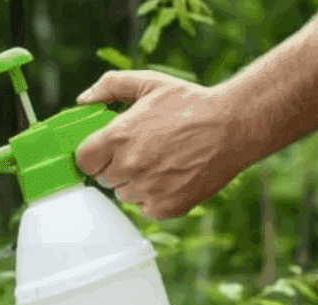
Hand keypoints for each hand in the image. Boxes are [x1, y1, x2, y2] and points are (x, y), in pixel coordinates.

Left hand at [75, 70, 252, 219]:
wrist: (234, 125)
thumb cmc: (191, 103)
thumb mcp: (149, 83)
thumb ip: (110, 86)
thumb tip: (83, 100)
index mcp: (118, 137)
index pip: (83, 160)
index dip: (94, 155)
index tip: (106, 150)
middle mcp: (129, 166)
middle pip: (103, 178)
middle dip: (116, 166)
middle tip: (142, 151)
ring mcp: (147, 190)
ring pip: (124, 194)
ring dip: (135, 183)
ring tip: (160, 162)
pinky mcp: (166, 207)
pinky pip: (145, 208)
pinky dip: (154, 197)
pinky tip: (172, 177)